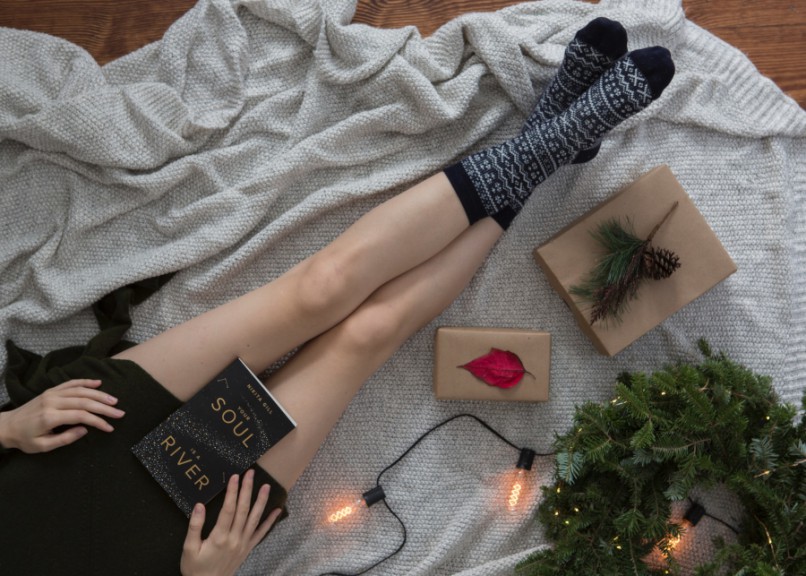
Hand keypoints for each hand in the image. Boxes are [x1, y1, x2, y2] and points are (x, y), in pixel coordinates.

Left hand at [0, 379, 124, 452]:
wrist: (7, 426)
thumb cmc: (25, 439)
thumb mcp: (43, 446)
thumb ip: (65, 438)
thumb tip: (85, 430)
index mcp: (50, 417)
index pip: (80, 416)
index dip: (98, 421)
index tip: (110, 428)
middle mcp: (52, 402)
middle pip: (84, 401)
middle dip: (104, 407)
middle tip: (119, 412)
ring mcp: (51, 394)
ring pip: (80, 390)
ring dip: (99, 394)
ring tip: (114, 400)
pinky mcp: (51, 390)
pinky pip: (71, 383)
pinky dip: (85, 382)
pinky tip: (98, 383)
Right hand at [181, 470, 280, 575]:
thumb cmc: (195, 568)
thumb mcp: (189, 548)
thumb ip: (194, 526)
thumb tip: (199, 506)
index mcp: (219, 537)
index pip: (228, 509)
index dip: (232, 492)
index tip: (235, 477)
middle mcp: (234, 539)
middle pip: (243, 510)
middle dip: (247, 490)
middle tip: (250, 473)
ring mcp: (243, 544)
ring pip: (254, 519)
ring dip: (261, 501)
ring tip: (266, 486)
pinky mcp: (247, 549)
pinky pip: (261, 533)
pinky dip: (270, 522)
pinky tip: (277, 511)